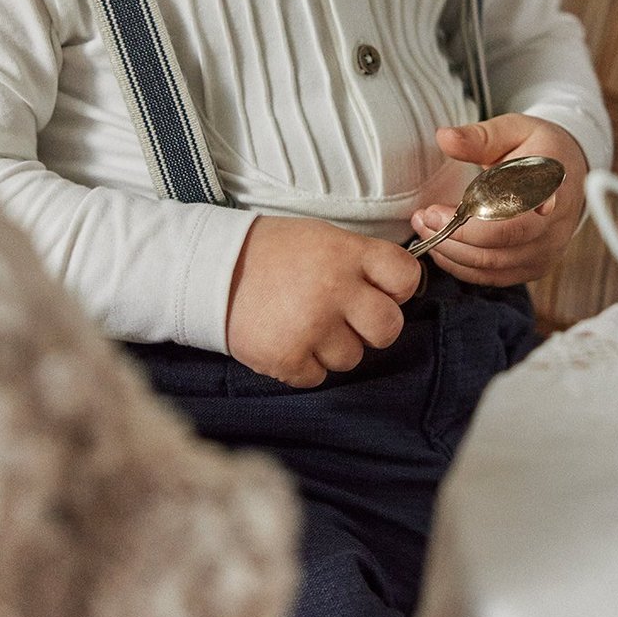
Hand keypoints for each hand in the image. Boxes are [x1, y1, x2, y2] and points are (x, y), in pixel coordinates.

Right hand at [226, 215, 421, 386]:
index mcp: (347, 253)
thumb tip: (398, 291)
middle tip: (344, 317)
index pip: (406, 277)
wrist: (211, 269)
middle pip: (388, 328)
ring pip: (352, 358)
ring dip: (332, 348)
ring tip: (303, 323)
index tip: (380, 290)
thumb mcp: (323, 238)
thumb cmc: (275, 254)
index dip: (398, 289)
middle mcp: (334, 288)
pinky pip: (317, 377)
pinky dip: (303, 365)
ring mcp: (311, 326)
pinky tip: (286, 339)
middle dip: (372, 328)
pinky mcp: (286, 357)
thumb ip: (361, 262)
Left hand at [409, 113, 587, 286]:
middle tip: (422, 218)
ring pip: (490, 265)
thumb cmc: (539, 148)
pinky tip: (442, 247)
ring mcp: (546, 250)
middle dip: (451, 237)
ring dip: (450, 251)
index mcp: (552, 185)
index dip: (471, 222)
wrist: (571, 171)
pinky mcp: (535, 266)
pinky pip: (492, 276)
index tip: (434, 210)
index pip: (513, 216)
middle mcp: (553, 225)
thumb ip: (479, 136)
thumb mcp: (513, 129)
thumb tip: (444, 137)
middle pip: (497, 246)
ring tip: (424, 228)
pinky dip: (461, 266)